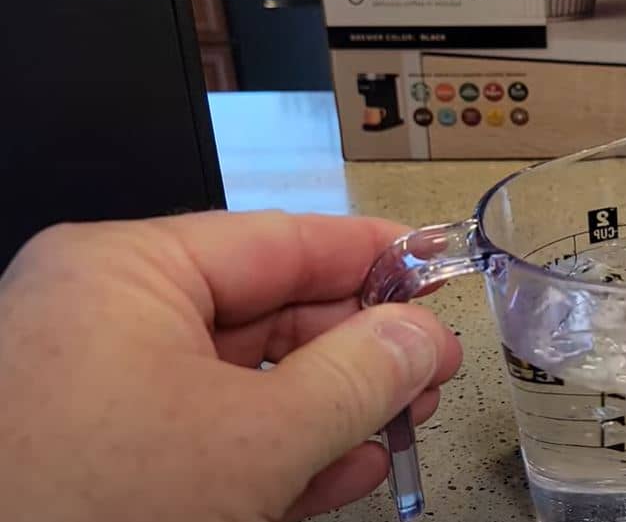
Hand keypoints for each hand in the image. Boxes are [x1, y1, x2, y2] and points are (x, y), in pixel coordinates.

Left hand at [0, 212, 461, 521]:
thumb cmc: (83, 509)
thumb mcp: (252, 438)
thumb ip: (357, 378)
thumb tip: (423, 338)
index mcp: (123, 273)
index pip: (278, 239)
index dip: (370, 254)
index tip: (434, 264)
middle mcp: (103, 318)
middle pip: (266, 311)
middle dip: (359, 347)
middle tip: (432, 366)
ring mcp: (98, 393)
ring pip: (244, 381)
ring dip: (332, 405)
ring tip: (406, 416)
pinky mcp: (101, 459)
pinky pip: (209, 435)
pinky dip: (280, 450)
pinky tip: (346, 464)